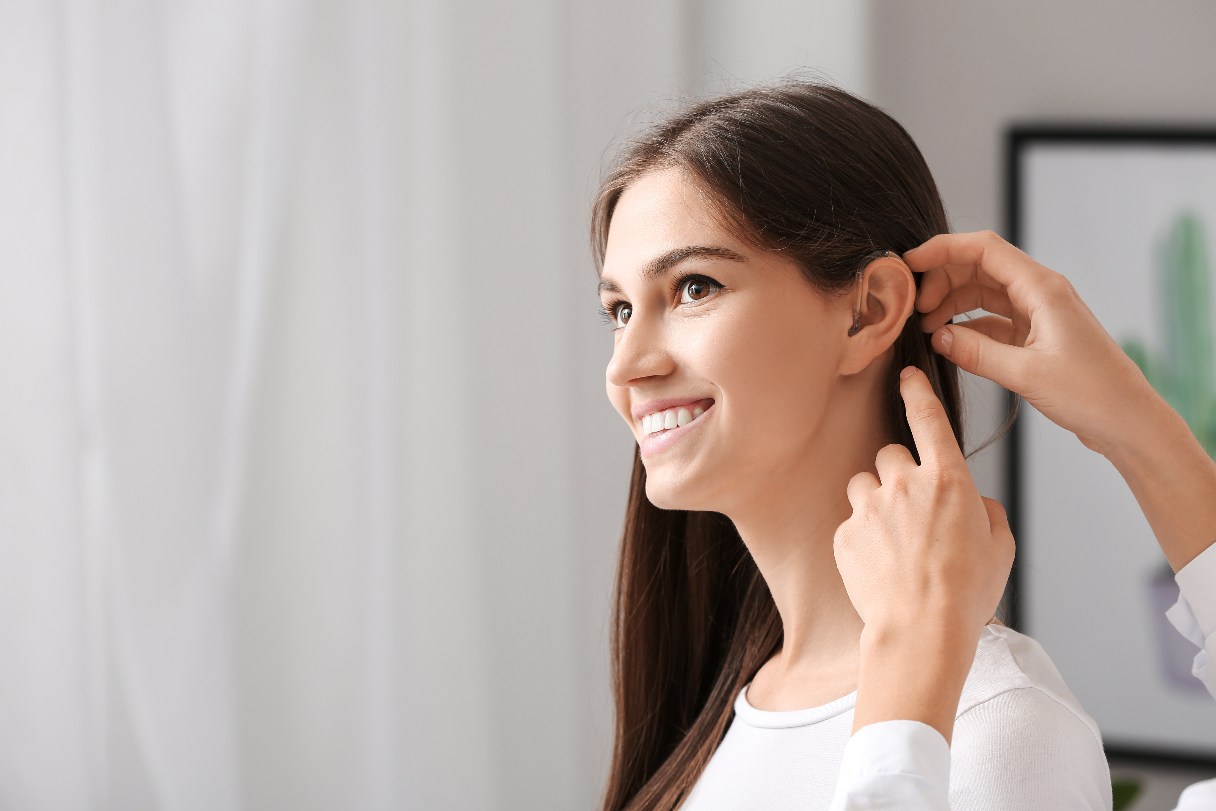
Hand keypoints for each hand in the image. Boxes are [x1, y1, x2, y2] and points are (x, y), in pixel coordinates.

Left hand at [835, 365, 1014, 740]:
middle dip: (898, 476)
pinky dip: (862, 537)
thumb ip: (987, 512)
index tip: (905, 376)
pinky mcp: (844, 533)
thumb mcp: (1000, 548)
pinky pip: (850, 522)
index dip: (916, 393)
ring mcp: (870, 507)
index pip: (929, 419)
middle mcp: (905, 484)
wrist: (921, 632)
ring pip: (863, 485)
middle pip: (890, 455)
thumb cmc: (967, 593)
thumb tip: (973, 502)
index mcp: (949, 480)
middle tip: (911, 513)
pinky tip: (879, 566)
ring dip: (875, 502)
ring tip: (892, 541)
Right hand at [904, 230, 1155, 457]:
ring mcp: (1038, 313)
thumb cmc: (1092, 394)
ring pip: (983, 293)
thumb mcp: (1026, 374)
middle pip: (979, 267)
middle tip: (915, 309)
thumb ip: (976, 352)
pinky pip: (992, 320)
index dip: (943, 249)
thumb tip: (937, 337)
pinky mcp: (1036, 336)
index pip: (983, 249)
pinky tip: (949, 343)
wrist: (1128, 421)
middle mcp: (1040, 293)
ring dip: (952, 303)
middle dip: (943, 280)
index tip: (909, 264)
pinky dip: (967, 327)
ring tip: (927, 328)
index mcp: (1042, 289)